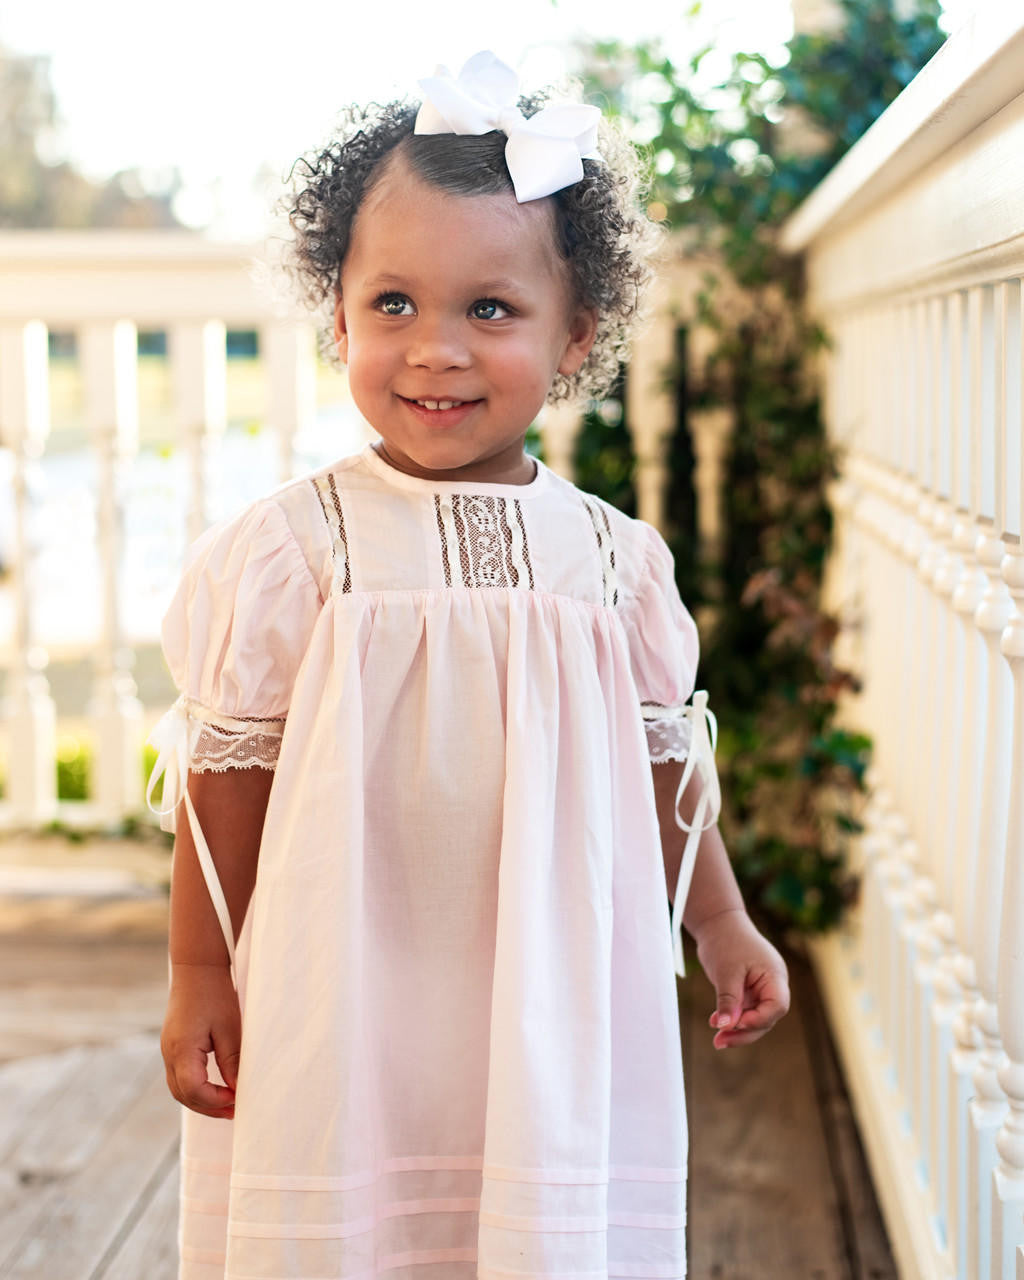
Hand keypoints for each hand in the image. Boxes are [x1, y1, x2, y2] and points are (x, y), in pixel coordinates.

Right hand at [161, 963, 240, 1117]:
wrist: (197, 968)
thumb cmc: (215, 994)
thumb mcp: (229, 1028)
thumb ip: (231, 1062)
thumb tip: (238, 1091)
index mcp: (182, 1050)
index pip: (194, 1090)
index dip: (216, 1100)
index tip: (238, 1098)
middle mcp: (169, 1054)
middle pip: (184, 1095)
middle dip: (209, 1107)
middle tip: (235, 1112)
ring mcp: (167, 1051)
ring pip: (179, 1089)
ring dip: (202, 1101)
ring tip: (228, 1104)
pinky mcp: (172, 1047)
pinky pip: (180, 1077)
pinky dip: (196, 1088)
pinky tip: (216, 1087)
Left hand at [693, 908, 789, 1049]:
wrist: (717, 922)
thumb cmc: (725, 941)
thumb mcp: (725, 972)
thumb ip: (729, 1000)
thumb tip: (726, 1026)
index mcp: (774, 975)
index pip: (777, 1006)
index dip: (760, 1019)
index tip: (737, 1023)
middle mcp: (772, 984)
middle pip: (766, 1017)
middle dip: (744, 1032)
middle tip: (720, 1042)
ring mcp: (761, 988)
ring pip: (755, 1017)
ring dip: (737, 1029)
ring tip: (717, 1040)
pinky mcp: (749, 990)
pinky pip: (745, 1010)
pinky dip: (732, 1018)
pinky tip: (716, 1023)